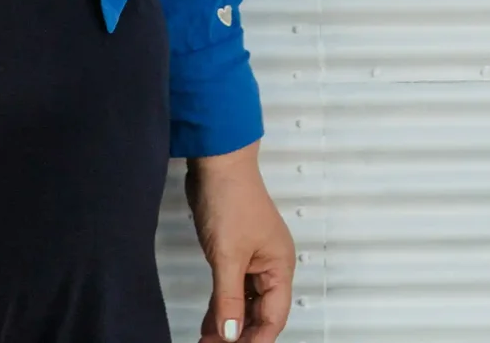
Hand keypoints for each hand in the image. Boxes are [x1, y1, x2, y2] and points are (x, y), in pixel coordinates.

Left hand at [186, 144, 294, 342]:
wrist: (217, 163)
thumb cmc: (231, 198)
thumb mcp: (227, 256)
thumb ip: (229, 298)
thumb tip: (231, 334)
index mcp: (280, 265)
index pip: (274, 316)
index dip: (256, 339)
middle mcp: (271, 264)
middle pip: (261, 312)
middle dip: (241, 334)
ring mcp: (253, 258)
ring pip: (246, 302)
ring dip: (229, 322)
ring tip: (210, 341)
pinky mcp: (236, 252)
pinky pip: (233, 289)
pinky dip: (223, 306)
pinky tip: (210, 321)